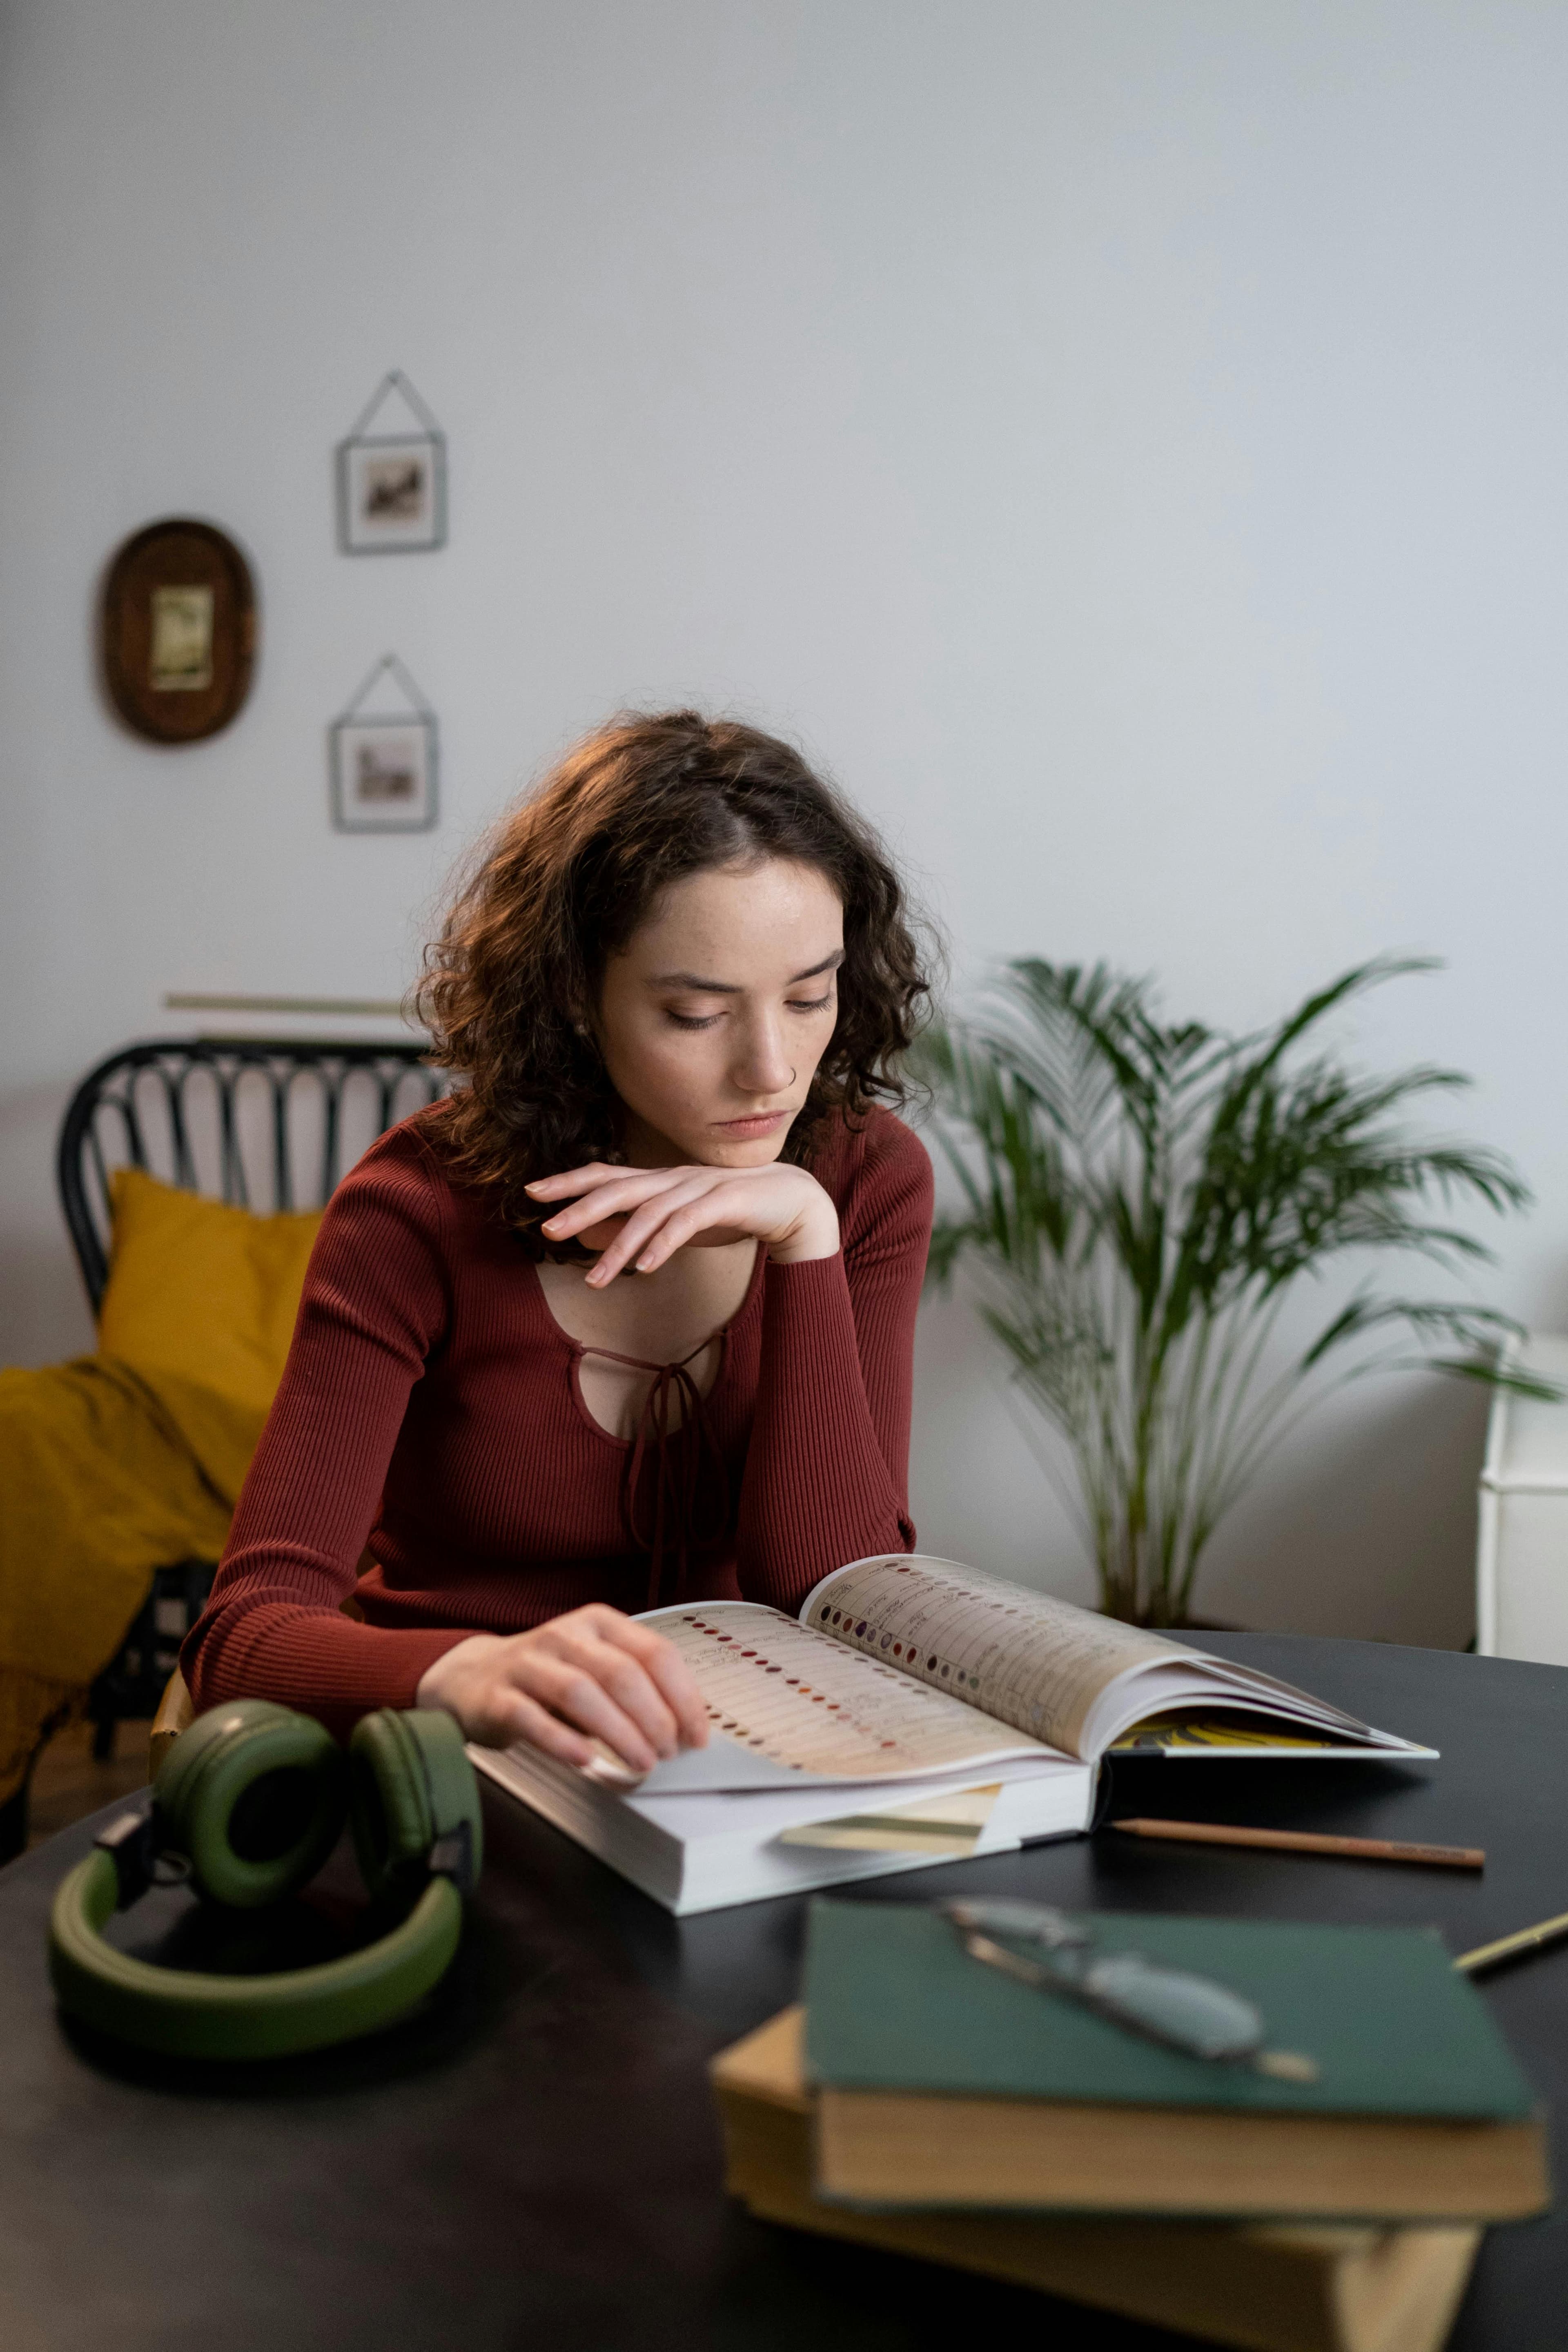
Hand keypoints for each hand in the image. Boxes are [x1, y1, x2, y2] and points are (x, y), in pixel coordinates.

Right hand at [415, 1605, 709, 1771]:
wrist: (471, 1678)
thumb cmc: (547, 1678)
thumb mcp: (596, 1667)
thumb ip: (636, 1687)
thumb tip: (684, 1727)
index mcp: (599, 1623)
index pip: (654, 1653)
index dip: (683, 1697)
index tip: (697, 1734)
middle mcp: (565, 1635)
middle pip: (621, 1673)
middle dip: (654, 1718)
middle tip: (668, 1753)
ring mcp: (528, 1663)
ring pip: (581, 1692)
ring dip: (618, 1732)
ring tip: (640, 1763)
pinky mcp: (497, 1696)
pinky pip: (532, 1717)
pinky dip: (562, 1740)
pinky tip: (585, 1759)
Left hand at [525, 1160, 839, 1286]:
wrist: (792, 1201)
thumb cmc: (729, 1212)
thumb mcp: (675, 1222)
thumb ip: (636, 1229)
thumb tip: (591, 1240)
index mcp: (659, 1180)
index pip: (606, 1175)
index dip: (568, 1181)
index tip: (531, 1192)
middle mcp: (672, 1178)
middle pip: (617, 1189)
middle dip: (580, 1209)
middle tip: (548, 1230)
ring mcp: (698, 1187)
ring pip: (649, 1214)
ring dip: (619, 1248)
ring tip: (595, 1281)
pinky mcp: (724, 1201)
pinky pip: (686, 1223)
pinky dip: (663, 1245)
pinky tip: (645, 1269)